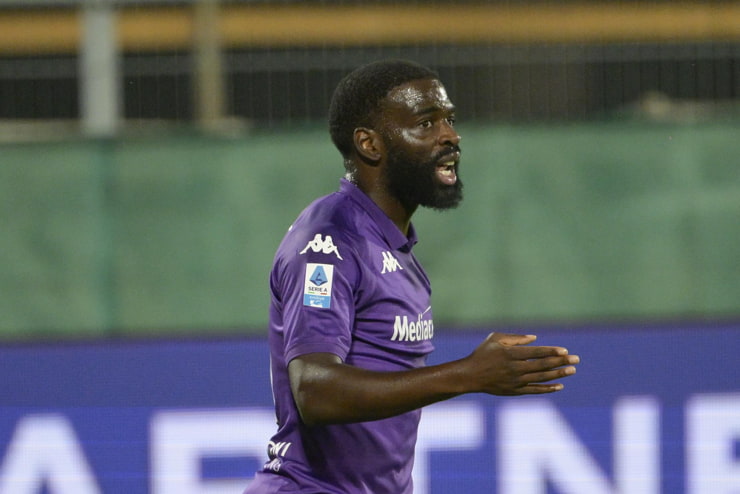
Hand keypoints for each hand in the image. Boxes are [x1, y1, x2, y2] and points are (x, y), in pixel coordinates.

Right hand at [462, 332, 578, 395]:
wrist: (470, 376)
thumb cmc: (482, 354)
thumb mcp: (495, 339)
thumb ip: (515, 337)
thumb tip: (535, 339)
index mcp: (511, 354)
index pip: (536, 353)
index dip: (551, 351)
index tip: (564, 351)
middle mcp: (515, 368)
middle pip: (542, 365)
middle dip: (560, 362)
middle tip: (576, 359)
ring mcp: (515, 381)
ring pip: (541, 378)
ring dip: (558, 374)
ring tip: (572, 370)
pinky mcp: (515, 391)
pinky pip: (535, 390)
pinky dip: (548, 388)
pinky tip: (560, 386)